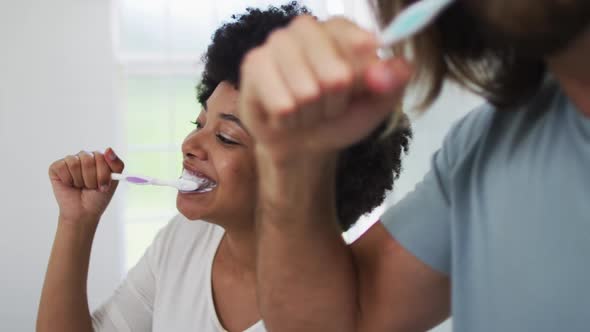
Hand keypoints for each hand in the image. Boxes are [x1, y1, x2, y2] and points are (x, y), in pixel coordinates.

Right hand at [48, 148, 123, 225]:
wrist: (84, 212)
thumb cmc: (98, 196)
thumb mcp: (114, 181)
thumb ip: (117, 164)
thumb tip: (108, 149)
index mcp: (99, 157)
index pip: (102, 156)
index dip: (103, 174)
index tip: (103, 186)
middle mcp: (84, 156)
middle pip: (88, 159)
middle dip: (91, 179)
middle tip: (92, 188)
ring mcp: (70, 160)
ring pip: (75, 163)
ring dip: (80, 181)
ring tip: (81, 186)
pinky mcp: (57, 167)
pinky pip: (62, 167)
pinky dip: (68, 180)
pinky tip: (70, 184)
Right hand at [238, 16, 412, 164]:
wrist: (300, 142)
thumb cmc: (338, 117)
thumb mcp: (374, 104)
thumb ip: (393, 83)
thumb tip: (401, 67)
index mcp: (339, 30)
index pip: (360, 45)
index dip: (361, 77)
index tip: (354, 89)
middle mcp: (306, 28)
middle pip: (336, 75)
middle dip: (335, 103)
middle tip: (326, 105)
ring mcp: (276, 43)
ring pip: (307, 93)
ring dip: (310, 114)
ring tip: (304, 110)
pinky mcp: (253, 64)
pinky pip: (283, 105)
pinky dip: (289, 120)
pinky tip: (284, 114)